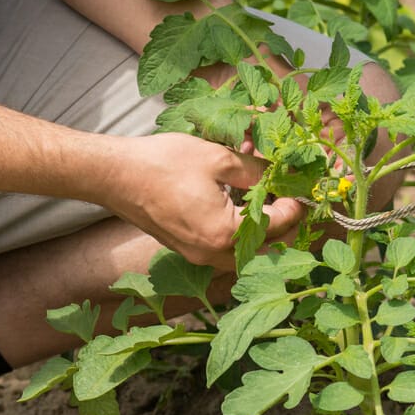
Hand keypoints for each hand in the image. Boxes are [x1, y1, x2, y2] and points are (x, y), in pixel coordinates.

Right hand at [98, 132, 303, 269]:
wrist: (115, 176)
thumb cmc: (163, 164)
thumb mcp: (218, 159)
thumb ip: (256, 170)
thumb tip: (280, 174)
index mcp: (225, 233)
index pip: (278, 224)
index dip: (294, 202)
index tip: (299, 183)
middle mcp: (213, 253)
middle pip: (266, 244)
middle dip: (281, 218)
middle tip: (286, 191)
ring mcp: (198, 256)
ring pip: (245, 248)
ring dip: (259, 224)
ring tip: (262, 192)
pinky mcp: (186, 249)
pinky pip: (223, 245)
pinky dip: (236, 226)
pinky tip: (236, 198)